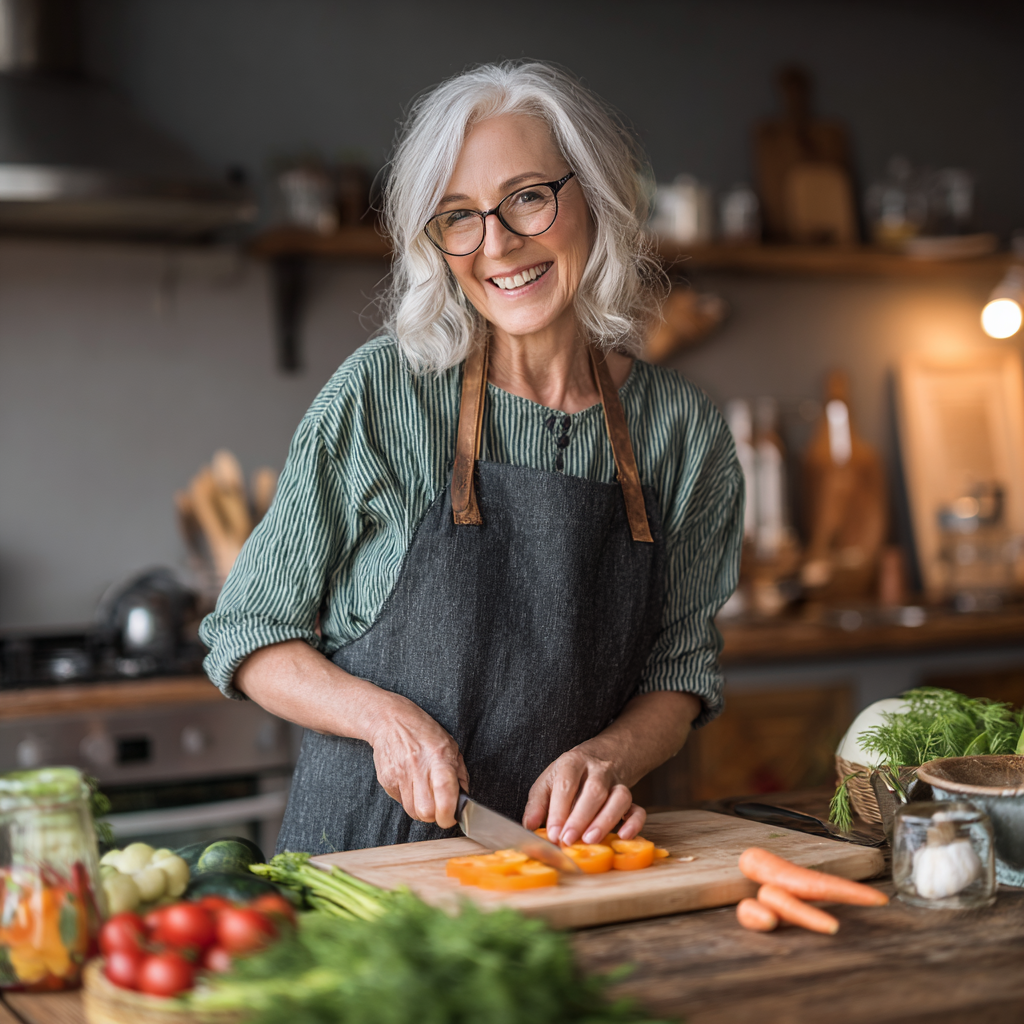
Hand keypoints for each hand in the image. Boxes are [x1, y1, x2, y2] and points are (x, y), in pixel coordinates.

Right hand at [366, 692, 468, 828]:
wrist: (390, 720)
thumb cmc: (424, 732)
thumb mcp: (450, 745)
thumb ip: (460, 774)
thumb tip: (464, 801)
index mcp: (439, 758)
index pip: (444, 796)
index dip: (448, 814)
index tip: (451, 816)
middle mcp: (418, 767)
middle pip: (426, 812)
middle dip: (434, 815)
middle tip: (438, 806)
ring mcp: (399, 774)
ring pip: (412, 812)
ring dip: (421, 808)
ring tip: (424, 792)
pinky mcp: (385, 779)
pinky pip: (399, 802)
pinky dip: (407, 798)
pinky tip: (410, 783)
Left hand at [522, 744, 645, 846]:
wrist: (600, 758)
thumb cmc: (568, 776)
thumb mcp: (548, 781)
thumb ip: (537, 803)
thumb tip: (529, 825)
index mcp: (573, 763)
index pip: (566, 784)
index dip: (559, 810)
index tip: (552, 833)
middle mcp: (598, 770)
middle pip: (594, 791)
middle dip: (580, 818)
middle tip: (568, 840)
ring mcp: (616, 783)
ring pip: (619, 798)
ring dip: (606, 820)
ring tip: (591, 840)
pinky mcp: (631, 797)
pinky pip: (638, 809)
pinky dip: (634, 824)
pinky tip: (623, 836)